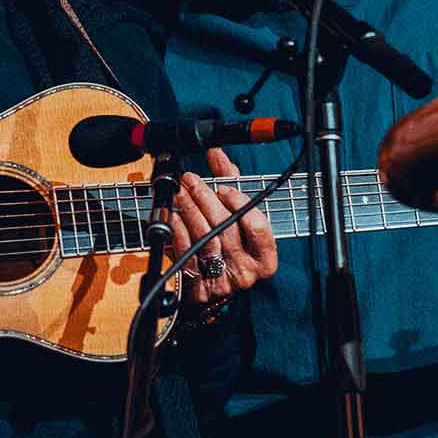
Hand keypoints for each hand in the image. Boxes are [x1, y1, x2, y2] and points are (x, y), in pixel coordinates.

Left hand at [170, 148, 278, 305]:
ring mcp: (223, 281)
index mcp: (265, 257)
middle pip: (226, 229)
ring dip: (189, 210)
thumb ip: (230, 181)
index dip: (240, 204)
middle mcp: (247, 271)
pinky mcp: (200, 286)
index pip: (258, 227)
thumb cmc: (230, 242)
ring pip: (205, 238)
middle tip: (191, 180)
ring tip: (180, 192)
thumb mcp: (236, 212)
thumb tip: (216, 151)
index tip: (223, 188)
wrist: (212, 286)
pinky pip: (186, 252)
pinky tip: (172, 214)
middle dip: (206, 199)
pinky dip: (177, 229)